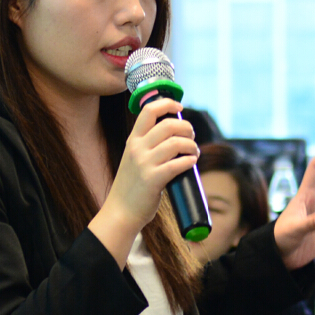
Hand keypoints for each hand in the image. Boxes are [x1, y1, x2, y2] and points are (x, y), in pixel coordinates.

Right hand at [108, 98, 197, 227]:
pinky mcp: (152, 180)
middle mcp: (137, 148)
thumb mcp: (133, 158)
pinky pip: (177, 164)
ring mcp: (144, 163)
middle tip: (191, 136)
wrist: (121, 211)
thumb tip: (175, 133)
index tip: (179, 107)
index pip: (149, 110)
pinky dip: (189, 161)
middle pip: (168, 125)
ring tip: (194, 152)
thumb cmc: (132, 185)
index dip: (167, 103)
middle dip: (186, 128)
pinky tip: (192, 163)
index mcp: (133, 140)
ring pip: (176, 143)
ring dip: (191, 145)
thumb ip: (148, 145)